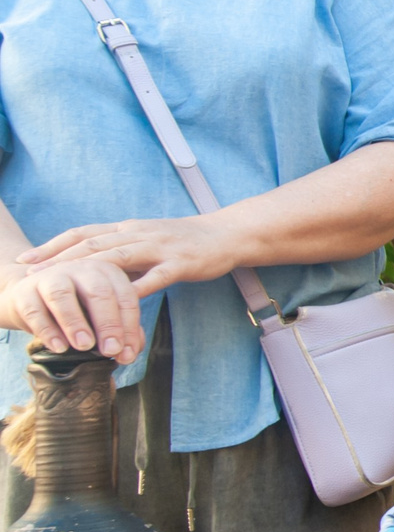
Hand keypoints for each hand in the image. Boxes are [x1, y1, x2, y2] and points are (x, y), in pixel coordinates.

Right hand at [0, 254, 142, 362]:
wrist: (25, 296)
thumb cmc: (73, 308)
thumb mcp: (98, 315)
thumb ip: (119, 329)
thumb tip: (129, 353)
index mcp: (107, 272)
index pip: (126, 298)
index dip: (129, 327)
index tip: (127, 355)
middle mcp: (81, 269)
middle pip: (99, 292)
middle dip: (108, 323)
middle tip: (111, 350)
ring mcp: (50, 276)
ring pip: (63, 296)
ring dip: (75, 322)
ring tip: (84, 346)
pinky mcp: (24, 290)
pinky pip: (34, 310)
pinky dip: (47, 330)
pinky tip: (59, 347)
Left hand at [21, 214, 236, 295]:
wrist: (228, 234)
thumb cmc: (186, 241)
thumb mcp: (148, 240)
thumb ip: (121, 253)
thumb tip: (91, 270)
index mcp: (128, 228)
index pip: (83, 233)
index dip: (52, 245)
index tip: (26, 260)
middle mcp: (139, 233)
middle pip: (92, 244)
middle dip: (58, 259)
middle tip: (31, 275)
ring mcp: (160, 248)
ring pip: (117, 258)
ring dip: (87, 273)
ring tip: (64, 288)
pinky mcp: (180, 264)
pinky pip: (154, 278)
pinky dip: (134, 289)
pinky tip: (117, 303)